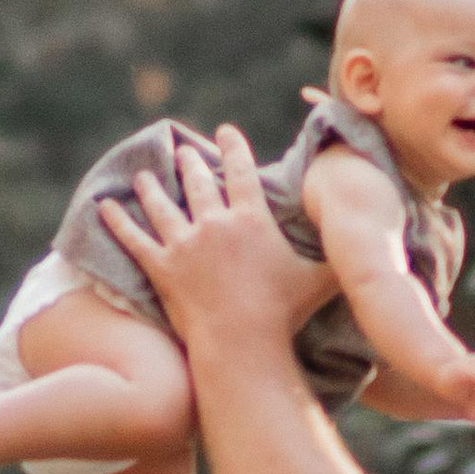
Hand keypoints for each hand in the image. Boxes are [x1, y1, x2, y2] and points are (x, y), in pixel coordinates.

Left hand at [100, 127, 323, 354]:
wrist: (242, 342)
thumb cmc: (284, 313)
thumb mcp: (321, 280)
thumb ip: (341, 260)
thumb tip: (369, 249)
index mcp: (250, 218)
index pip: (241, 171)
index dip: (234, 147)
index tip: (225, 131)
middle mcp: (214, 222)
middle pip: (198, 182)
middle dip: (190, 163)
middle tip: (182, 151)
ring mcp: (184, 244)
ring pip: (162, 206)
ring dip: (152, 188)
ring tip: (143, 177)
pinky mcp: (161, 268)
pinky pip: (134, 239)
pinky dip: (118, 223)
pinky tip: (104, 208)